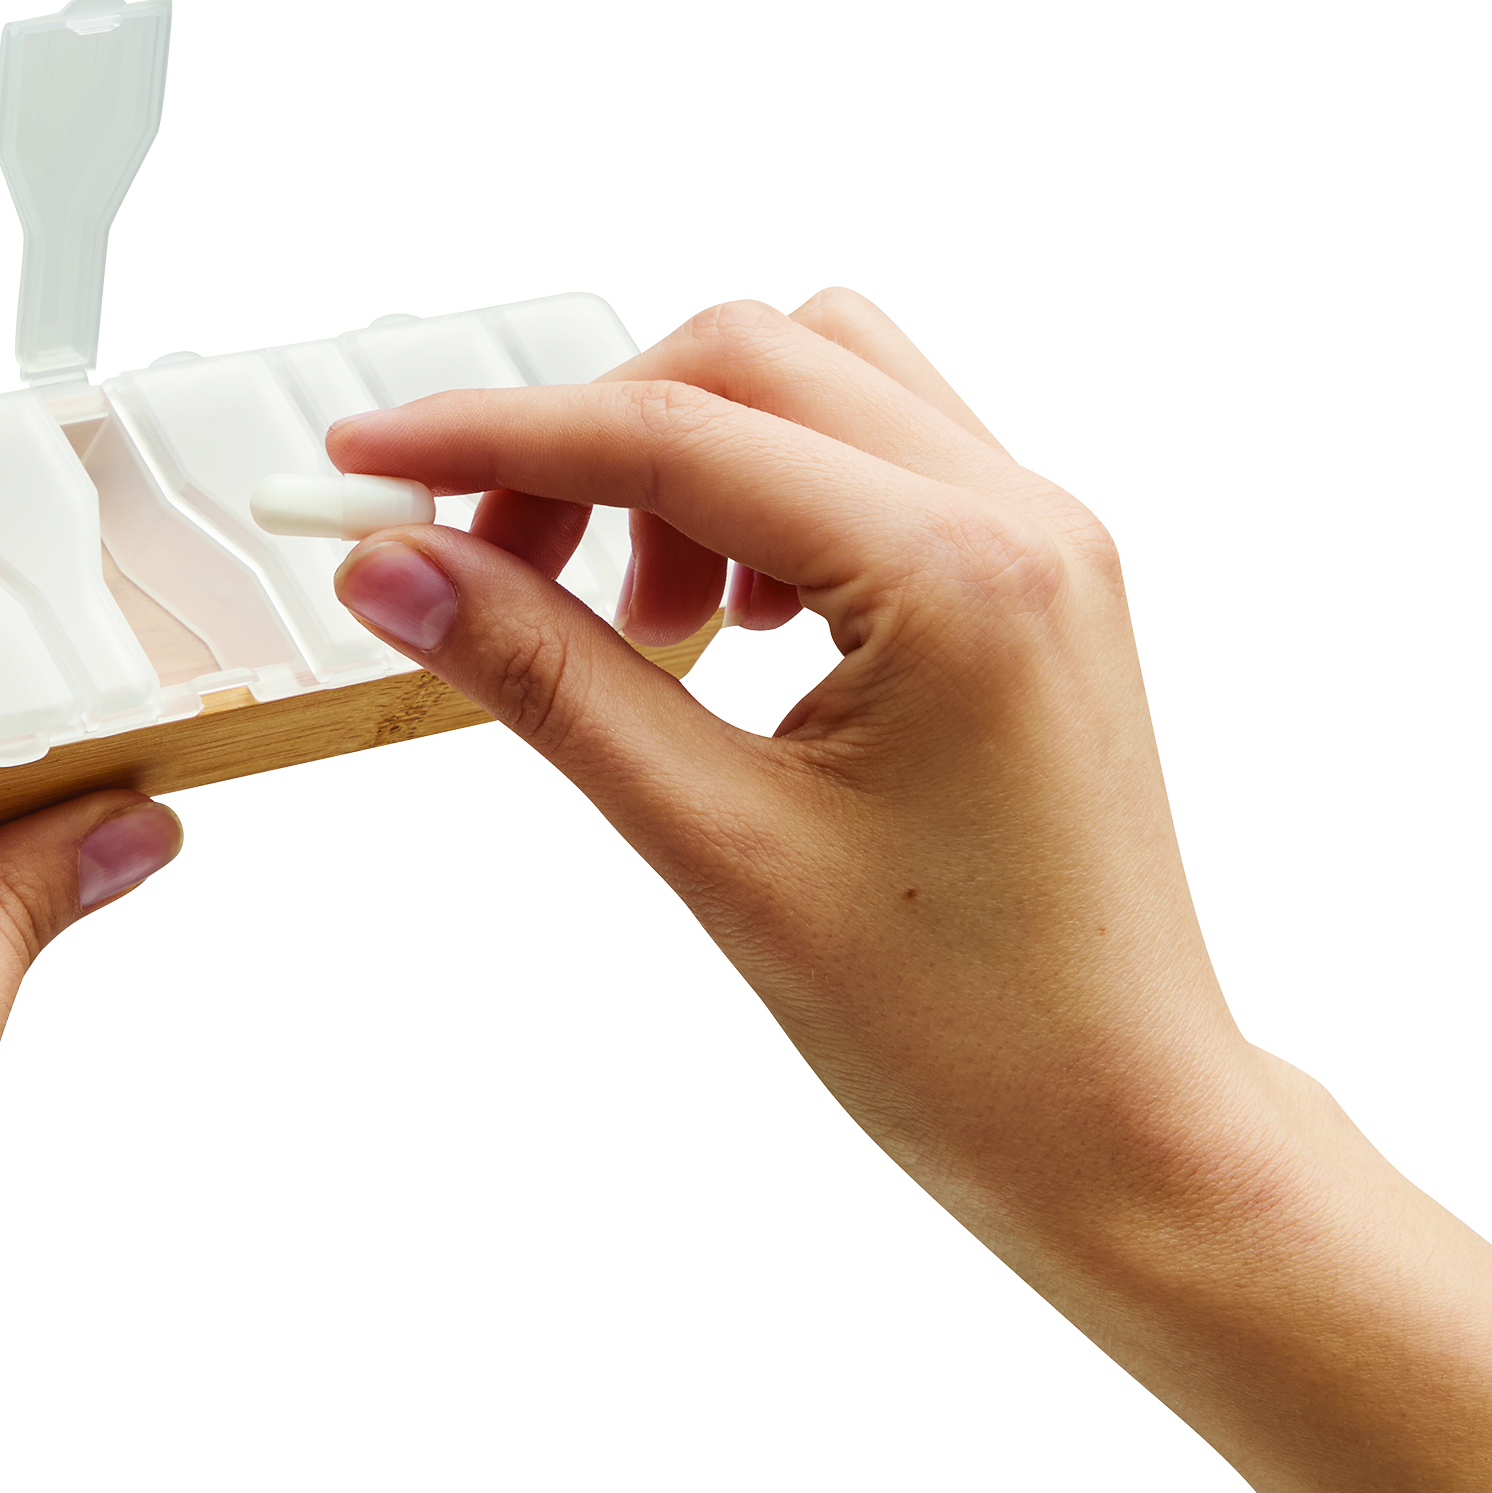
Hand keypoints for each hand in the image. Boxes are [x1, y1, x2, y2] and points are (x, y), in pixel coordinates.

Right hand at [326, 291, 1491, 1492]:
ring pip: (812, 378)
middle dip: (585, 438)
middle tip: (485, 563)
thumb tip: (393, 567)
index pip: (670, 435)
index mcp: (955, 575)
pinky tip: (726, 623)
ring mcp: (1039, 535)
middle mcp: (1017, 514)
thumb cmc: (962, 1033)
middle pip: (743, 360)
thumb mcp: (714, 847)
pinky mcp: (1031, 574)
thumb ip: (547, 679)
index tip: (362, 457)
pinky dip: (760, 489)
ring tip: (634, 613)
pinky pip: (869, 449)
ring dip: (681, 450)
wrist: (1129, 1132)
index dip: (489, 438)